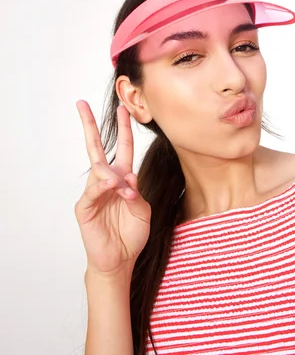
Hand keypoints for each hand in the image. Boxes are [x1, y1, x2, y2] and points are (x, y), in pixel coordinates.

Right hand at [74, 101, 150, 276]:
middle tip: (82, 104)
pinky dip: (103, 188)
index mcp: (123, 179)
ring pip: (99, 172)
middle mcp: (107, 182)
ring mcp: (93, 193)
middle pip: (96, 149)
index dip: (123, 129)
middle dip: (90, 126)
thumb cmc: (132, 233)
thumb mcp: (143, 210)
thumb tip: (128, 178)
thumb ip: (137, 193)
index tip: (122, 108)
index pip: (121, 148)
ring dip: (114, 177)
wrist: (121, 259)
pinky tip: (112, 188)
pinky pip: (92, 192)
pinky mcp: (85, 208)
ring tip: (124, 190)